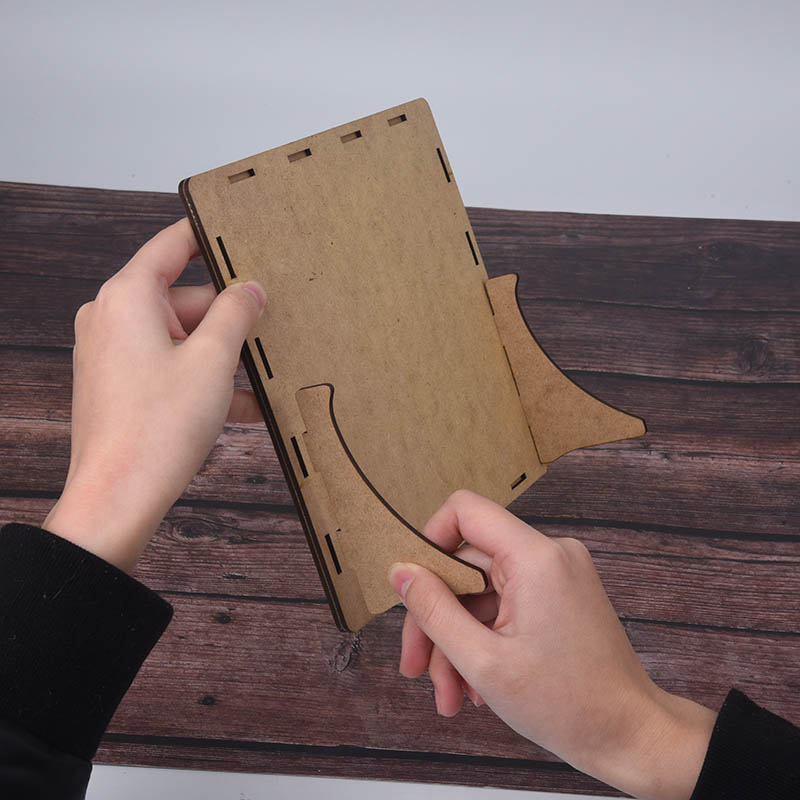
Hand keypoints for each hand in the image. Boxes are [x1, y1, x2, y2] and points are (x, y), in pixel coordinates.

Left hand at [43, 219, 264, 571]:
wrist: (119, 497)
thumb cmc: (157, 428)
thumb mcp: (213, 361)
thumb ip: (236, 314)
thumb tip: (250, 290)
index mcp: (127, 298)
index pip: (170, 246)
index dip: (206, 236)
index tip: (233, 229)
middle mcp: (112, 319)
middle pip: (183, 299)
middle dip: (228, 316)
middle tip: (270, 326)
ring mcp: (113, 355)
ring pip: (181, 338)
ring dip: (222, 355)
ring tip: (264, 373)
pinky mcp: (120, 386)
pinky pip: (170, 368)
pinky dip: (204, 380)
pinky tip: (247, 405)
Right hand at [389, 490, 714, 799]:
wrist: (631, 737)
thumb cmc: (569, 705)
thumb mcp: (482, 661)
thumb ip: (433, 610)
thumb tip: (400, 572)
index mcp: (535, 557)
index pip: (464, 511)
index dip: (428, 541)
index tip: (410, 589)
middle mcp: (549, 555)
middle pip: (466, 566)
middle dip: (436, 619)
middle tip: (416, 668)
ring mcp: (556, 576)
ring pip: (481, 594)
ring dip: (457, 642)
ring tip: (450, 697)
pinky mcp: (558, 596)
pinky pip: (503, 606)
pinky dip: (483, 641)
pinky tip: (475, 688)